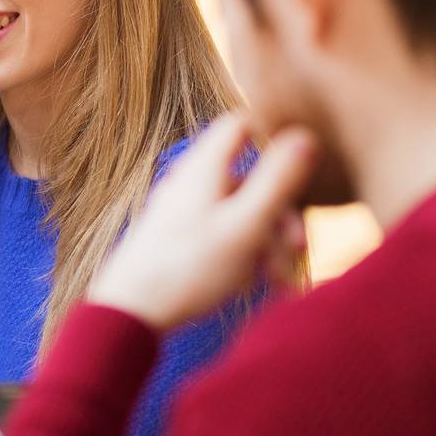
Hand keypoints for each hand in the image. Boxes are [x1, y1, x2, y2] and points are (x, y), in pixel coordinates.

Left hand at [89, 113, 315, 332]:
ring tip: (277, 280)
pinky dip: (243, 253)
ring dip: (266, 242)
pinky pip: (222, 234)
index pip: (241, 124)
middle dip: (280, 212)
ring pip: (240, 212)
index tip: (302, 167)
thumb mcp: (246, 225)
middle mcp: (190, 182)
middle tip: (298, 248)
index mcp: (204, 168)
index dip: (273, 136)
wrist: (131, 311)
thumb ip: (277, 181)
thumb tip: (305, 134)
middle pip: (250, 179)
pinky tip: (250, 284)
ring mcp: (182, 209)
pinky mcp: (178, 236)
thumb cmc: (189, 268)